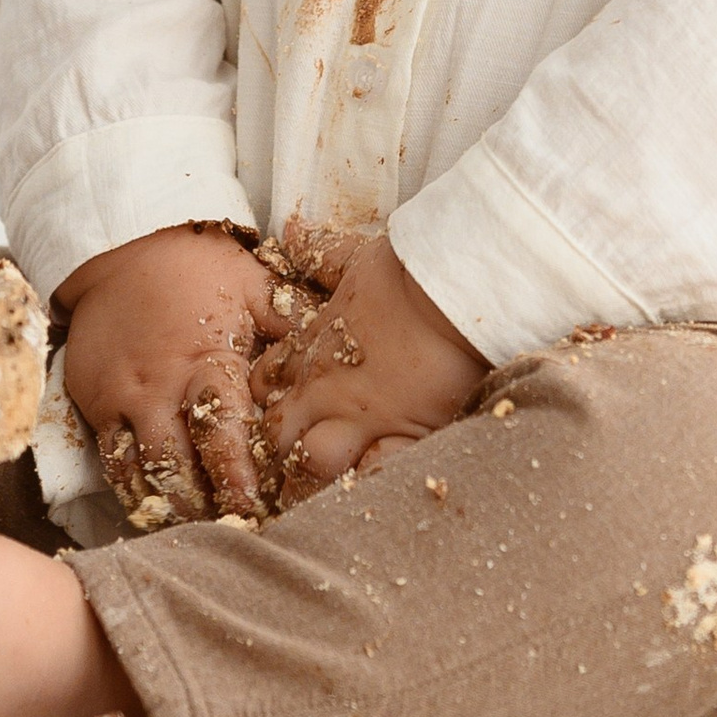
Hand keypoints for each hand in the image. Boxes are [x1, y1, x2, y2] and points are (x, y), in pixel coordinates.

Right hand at [57, 226, 283, 520]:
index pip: (221, 432)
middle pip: (178, 465)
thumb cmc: (201, 267)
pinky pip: (110, 462)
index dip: (236, 475)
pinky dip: (131, 492)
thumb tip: (341, 351)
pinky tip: (155, 511)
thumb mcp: (256, 285)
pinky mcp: (94, 405)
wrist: (124, 246)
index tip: (255, 508)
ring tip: (197, 534)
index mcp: (206, 362)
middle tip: (232, 534)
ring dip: (169, 507)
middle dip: (205, 505)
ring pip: (141, 472)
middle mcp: (159, 388)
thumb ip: (294, 323)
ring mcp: (122, 400)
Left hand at [258, 217, 488, 491]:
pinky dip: (369, 485)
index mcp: (312, 349)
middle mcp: (326, 390)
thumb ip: (320, 251)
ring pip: (312, 464)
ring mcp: (361, 418)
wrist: (452, 293)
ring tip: (330, 480)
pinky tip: (374, 486)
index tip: (279, 407)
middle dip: (279, 451)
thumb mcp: (354, 256)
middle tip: (295, 458)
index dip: (267, 401)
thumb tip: (291, 229)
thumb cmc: (408, 272)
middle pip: (276, 437)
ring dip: (318, 472)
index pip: (263, 386)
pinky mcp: (402, 437)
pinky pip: (370, 477)